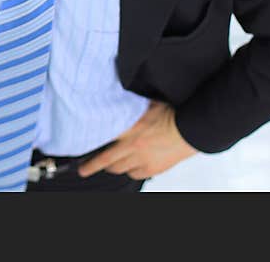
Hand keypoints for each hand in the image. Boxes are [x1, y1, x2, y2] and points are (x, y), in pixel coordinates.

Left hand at [77, 100, 198, 179]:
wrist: (193, 129)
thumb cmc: (173, 114)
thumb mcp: (147, 104)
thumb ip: (130, 105)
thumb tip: (118, 94)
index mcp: (128, 128)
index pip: (101, 137)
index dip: (87, 143)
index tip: (77, 145)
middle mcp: (132, 146)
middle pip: (106, 161)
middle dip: (93, 166)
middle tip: (85, 169)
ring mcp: (143, 159)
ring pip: (120, 169)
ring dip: (113, 168)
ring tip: (107, 167)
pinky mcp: (154, 168)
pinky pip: (136, 174)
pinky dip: (131, 172)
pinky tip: (130, 167)